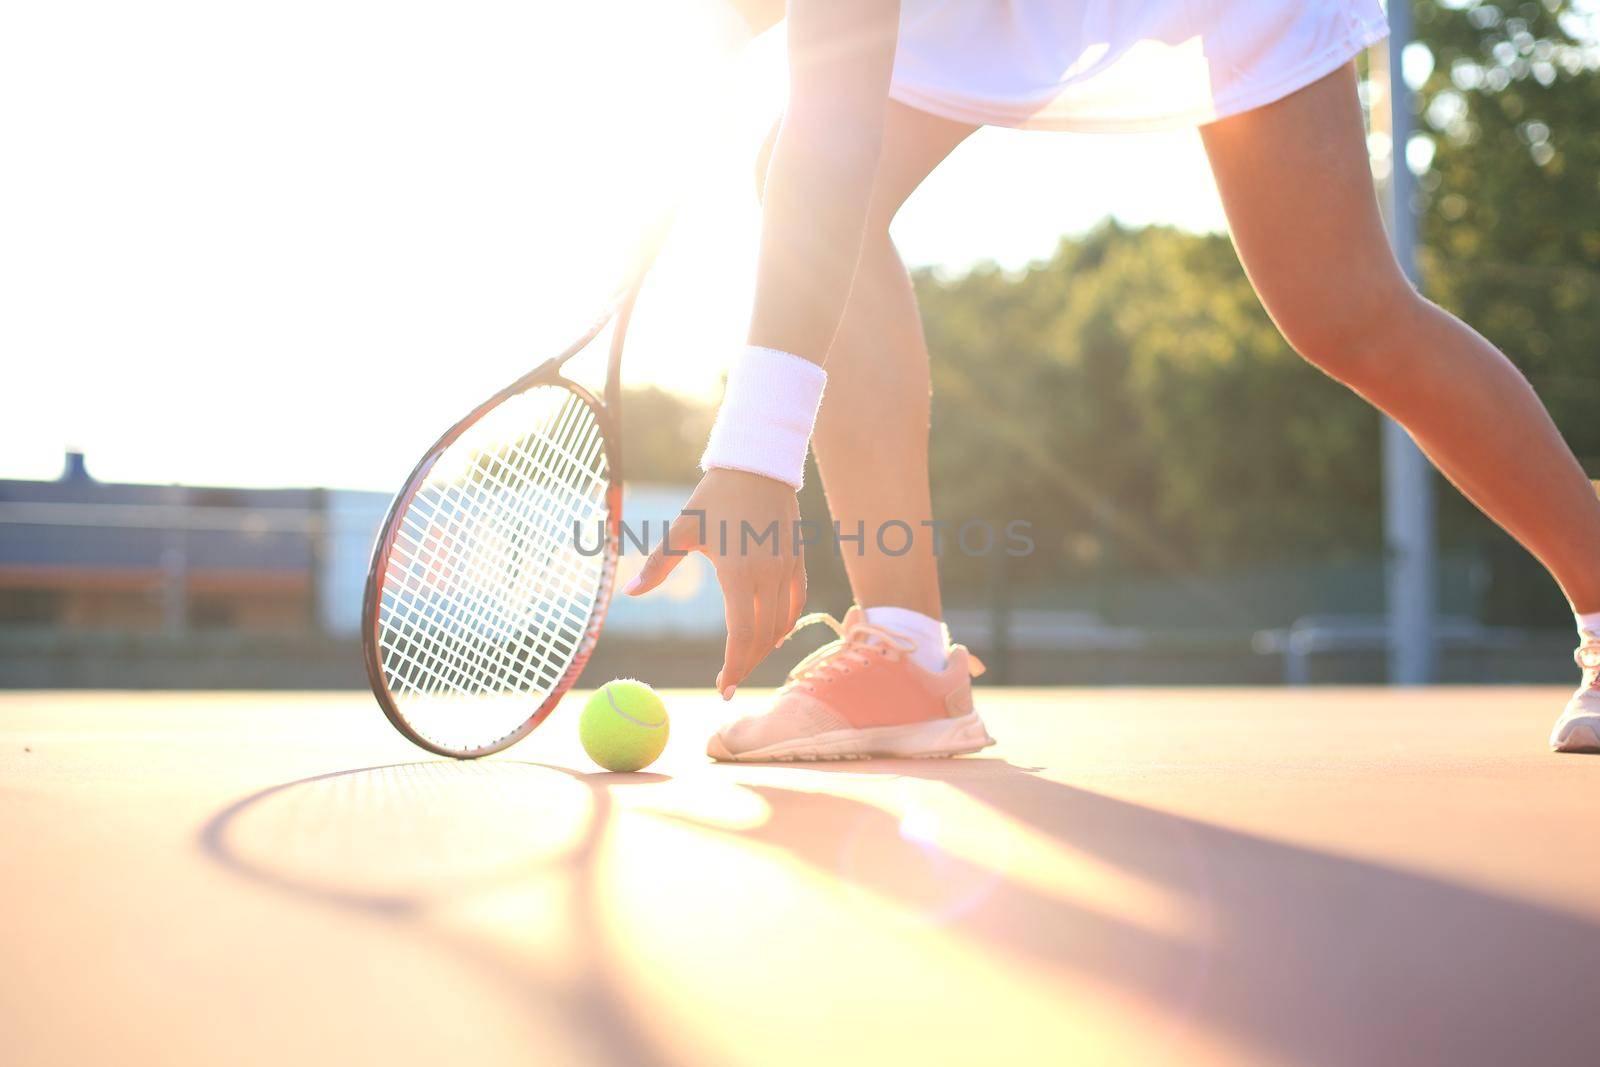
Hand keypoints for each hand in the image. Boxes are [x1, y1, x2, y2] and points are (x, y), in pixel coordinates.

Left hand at [623, 468, 805, 697]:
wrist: (758, 465)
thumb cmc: (714, 496)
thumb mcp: (682, 530)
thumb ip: (658, 565)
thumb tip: (630, 593)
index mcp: (739, 572)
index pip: (742, 635)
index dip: (734, 666)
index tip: (723, 688)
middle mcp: (768, 575)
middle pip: (763, 637)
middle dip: (746, 665)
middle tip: (729, 683)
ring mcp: (787, 569)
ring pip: (783, 624)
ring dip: (765, 648)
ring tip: (745, 661)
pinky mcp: (798, 561)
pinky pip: (796, 604)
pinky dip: (785, 625)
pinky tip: (771, 636)